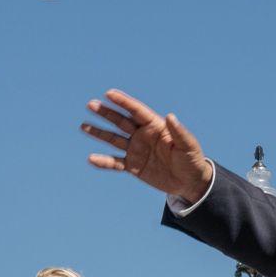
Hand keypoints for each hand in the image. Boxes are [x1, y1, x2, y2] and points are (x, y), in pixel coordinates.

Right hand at [83, 88, 214, 200]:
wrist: (190, 182)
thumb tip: (170, 116)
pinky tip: (91, 159)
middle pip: (121, 121)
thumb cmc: (192, 160)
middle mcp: (143, 135)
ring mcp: (136, 150)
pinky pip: (115, 163)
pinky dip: (104, 161)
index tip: (108, 93)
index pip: (136, 111)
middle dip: (106, 113)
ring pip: (114, 139)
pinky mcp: (133, 166)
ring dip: (99, 132)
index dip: (123, 102)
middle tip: (90, 105)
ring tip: (83, 126)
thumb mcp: (188, 146)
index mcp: (156, 126)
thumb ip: (179, 131)